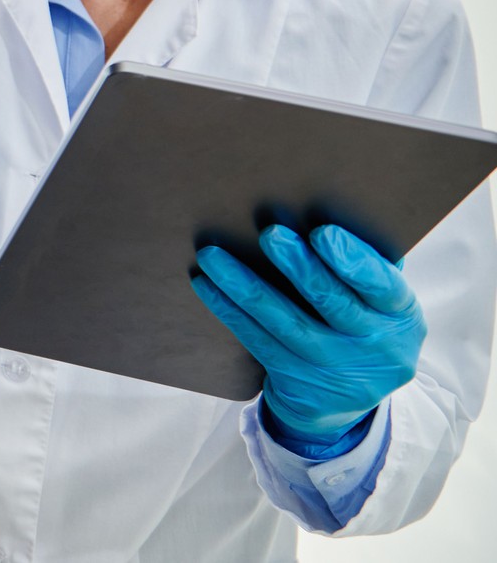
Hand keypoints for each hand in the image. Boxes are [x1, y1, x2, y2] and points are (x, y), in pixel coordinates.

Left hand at [192, 224, 426, 454]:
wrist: (344, 400)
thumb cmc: (359, 323)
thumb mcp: (379, 302)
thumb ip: (364, 263)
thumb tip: (324, 208)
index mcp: (401, 315)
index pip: (382, 286)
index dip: (353, 261)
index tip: (321, 232)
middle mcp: (376, 346)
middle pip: (333, 303)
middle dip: (300, 267)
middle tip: (271, 234)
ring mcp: (335, 368)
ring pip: (286, 323)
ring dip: (246, 286)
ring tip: (213, 255)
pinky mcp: (298, 381)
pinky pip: (259, 341)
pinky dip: (230, 311)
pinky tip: (207, 284)